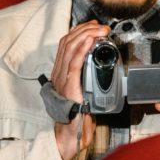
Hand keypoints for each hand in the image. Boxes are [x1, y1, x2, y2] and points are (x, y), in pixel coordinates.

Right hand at [51, 21, 108, 159]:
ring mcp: (61, 78)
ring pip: (70, 48)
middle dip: (85, 30)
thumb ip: (86, 78)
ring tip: (100, 30)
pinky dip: (82, 49)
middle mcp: (58, 72)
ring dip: (87, 35)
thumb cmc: (78, 115)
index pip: (66, 44)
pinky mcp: (69, 85)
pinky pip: (74, 62)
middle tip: (101, 27)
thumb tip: (100, 67)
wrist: (70, 133)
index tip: (93, 26)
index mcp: (60, 72)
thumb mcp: (82, 91)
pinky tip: (91, 41)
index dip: (79, 31)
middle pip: (68, 42)